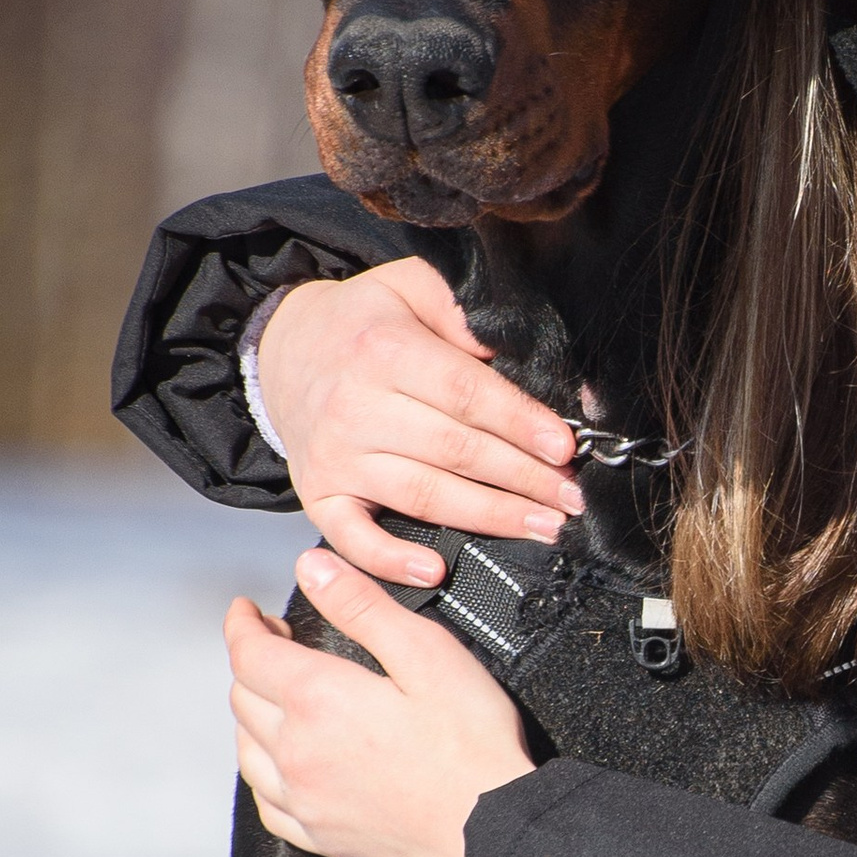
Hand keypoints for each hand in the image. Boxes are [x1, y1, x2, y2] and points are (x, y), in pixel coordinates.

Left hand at [226, 550, 533, 856]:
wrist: (493, 832)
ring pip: (247, 750)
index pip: (249, 653)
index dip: (242, 624)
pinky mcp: (320, 836)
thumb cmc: (471, 744)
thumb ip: (363, 607)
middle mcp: (296, 751)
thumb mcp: (427, 655)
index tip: (245, 609)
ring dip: (252, 716)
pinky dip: (265, 773)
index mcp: (317, 699)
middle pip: (243, 698)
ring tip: (276, 700)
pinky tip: (283, 766)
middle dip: (251, 663)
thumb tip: (311, 568)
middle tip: (277, 645)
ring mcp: (304, 799)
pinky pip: (267, 802)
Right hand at [257, 261, 585, 584]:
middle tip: (571, 499)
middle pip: (455, 451)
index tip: (564, 448)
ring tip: (543, 528)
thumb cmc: (366, 322)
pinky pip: (353, 538)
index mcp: (385, 350)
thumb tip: (524, 347)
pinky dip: (391, 560)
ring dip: (489, 518)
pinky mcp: (318, 494)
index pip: (465, 393)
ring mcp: (335, 456)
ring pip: (423, 496)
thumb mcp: (410, 285)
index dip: (520, 423)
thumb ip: (464, 308)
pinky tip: (435, 571)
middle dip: (523, 479)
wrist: (285, 351)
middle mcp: (355, 407)